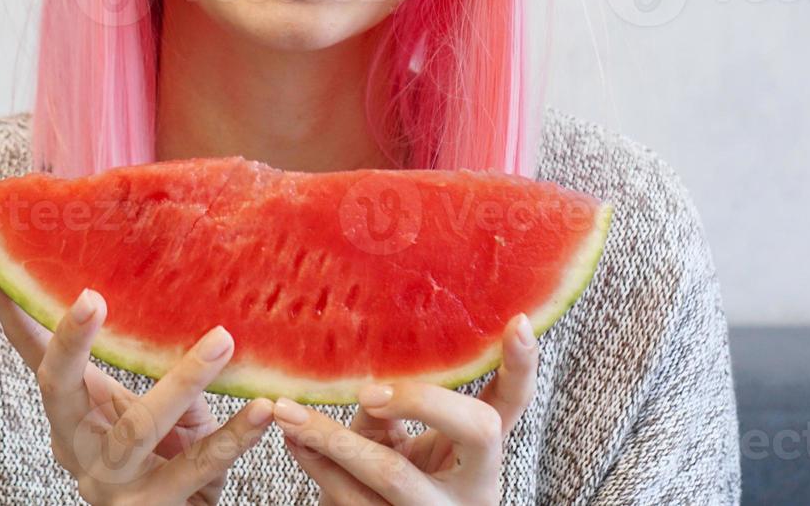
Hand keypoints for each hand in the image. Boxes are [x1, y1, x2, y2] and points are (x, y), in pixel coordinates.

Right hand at [0, 256, 273, 504]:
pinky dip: (234, 436)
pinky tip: (263, 410)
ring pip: (139, 427)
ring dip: (185, 379)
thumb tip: (159, 282)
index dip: (9, 307)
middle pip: (57, 388)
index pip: (30, 351)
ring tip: (223, 339)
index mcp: (67, 414)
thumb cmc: (158, 460)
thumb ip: (143, 361)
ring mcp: (113, 481)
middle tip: (89, 296)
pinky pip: (199, 466)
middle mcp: (77, 447)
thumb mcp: (140, 406)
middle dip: (70, 342)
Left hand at [272, 314, 539, 504]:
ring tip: (288, 412)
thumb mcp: (399, 440)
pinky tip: (294, 441)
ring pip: (393, 473)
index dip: (521, 366)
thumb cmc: (390, 474)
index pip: (512, 403)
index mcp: (482, 454)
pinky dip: (317, 465)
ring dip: (333, 438)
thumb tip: (361, 382)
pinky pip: (353, 498)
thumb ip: (390, 409)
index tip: (519, 321)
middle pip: (476, 429)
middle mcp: (475, 487)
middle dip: (421, 399)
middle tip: (369, 389)